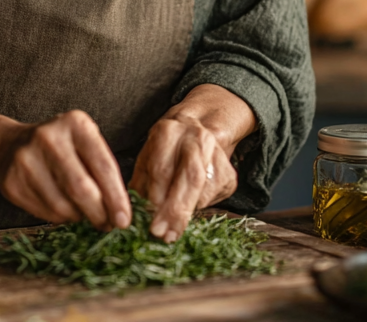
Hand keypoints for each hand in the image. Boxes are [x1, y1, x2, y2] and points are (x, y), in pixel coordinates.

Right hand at [0, 109, 131, 230]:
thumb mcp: (83, 143)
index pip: (103, 166)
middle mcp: (50, 138)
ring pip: (63, 206)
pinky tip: (63, 209)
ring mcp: (27, 160)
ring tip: (84, 214)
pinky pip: (45, 213)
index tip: (124, 220)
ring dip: (79, 218)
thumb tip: (119, 211)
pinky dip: (60, 218)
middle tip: (108, 225)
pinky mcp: (12, 182)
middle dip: (99, 214)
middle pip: (82, 189)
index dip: (116, 197)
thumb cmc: (59, 147)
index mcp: (75, 124)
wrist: (9, 146)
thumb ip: (101, 170)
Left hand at [129, 111, 237, 241]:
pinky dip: (198, 210)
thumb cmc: (163, 151)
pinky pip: (215, 199)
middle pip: (191, 178)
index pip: (163, 169)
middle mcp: (196, 138)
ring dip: (187, 214)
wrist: (193, 134)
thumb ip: (141, 186)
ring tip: (172, 229)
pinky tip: (188, 210)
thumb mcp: (145, 160)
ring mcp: (217, 154)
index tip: (150, 222)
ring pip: (205, 191)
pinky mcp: (230, 174)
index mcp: (169, 132)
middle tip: (165, 235)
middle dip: (177, 211)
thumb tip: (137, 216)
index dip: (156, 199)